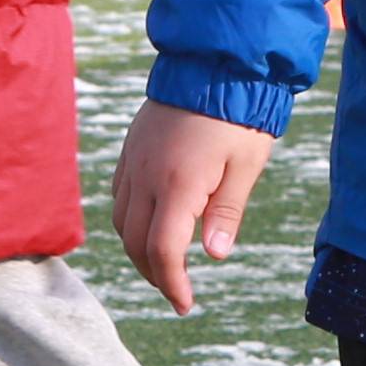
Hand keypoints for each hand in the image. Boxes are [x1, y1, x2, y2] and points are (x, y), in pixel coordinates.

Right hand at [110, 101, 276, 311]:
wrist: (214, 62)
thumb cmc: (239, 115)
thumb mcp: (245, 166)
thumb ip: (226, 213)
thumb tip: (214, 256)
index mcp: (178, 183)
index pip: (163, 250)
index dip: (172, 283)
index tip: (186, 304)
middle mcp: (146, 175)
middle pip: (135, 242)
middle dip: (154, 273)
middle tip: (178, 291)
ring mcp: (134, 160)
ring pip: (122, 220)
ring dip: (139, 249)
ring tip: (165, 263)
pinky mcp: (131, 149)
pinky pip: (119, 194)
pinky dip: (131, 219)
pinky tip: (152, 223)